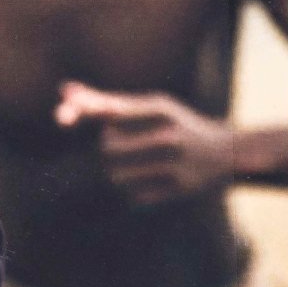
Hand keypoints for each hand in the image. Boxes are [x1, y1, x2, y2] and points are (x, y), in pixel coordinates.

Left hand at [55, 80, 244, 207]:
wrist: (227, 153)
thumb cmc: (178, 125)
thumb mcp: (151, 107)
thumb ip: (108, 102)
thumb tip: (64, 91)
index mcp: (161, 108)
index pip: (113, 110)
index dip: (84, 111)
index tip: (60, 116)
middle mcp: (168, 133)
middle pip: (107, 146)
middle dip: (106, 147)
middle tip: (123, 145)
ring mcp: (174, 163)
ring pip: (116, 175)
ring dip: (115, 173)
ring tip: (134, 165)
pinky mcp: (178, 189)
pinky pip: (133, 196)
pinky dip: (132, 191)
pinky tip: (148, 181)